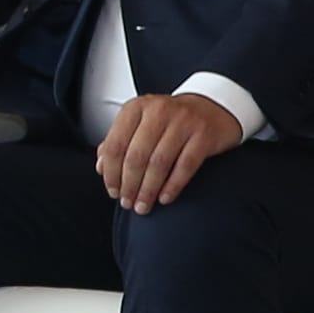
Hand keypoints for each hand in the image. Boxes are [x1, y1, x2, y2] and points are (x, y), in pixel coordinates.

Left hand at [95, 88, 245, 213]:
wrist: (212, 108)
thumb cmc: (171, 120)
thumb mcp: (141, 123)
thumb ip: (119, 142)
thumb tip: (101, 167)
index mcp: (137, 108)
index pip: (115, 144)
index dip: (111, 172)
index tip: (112, 190)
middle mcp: (159, 111)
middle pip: (136, 156)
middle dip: (129, 185)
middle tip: (128, 202)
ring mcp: (183, 122)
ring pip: (159, 162)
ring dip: (148, 189)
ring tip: (143, 205)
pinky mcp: (204, 135)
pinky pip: (185, 166)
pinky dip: (173, 185)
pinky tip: (165, 198)